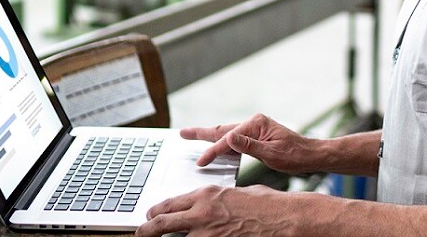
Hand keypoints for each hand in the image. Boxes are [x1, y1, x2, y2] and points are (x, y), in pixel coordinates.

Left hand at [135, 185, 290, 236]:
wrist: (284, 218)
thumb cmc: (267, 205)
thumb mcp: (237, 194)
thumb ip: (218, 199)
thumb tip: (210, 205)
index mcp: (206, 195)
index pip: (169, 204)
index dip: (156, 212)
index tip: (151, 217)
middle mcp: (201, 213)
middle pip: (161, 223)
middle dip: (147, 230)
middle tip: (141, 234)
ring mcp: (206, 234)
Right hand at [183, 114, 315, 174]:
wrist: (310, 155)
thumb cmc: (295, 155)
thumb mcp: (272, 153)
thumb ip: (250, 146)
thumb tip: (229, 137)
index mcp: (257, 124)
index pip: (229, 139)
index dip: (213, 151)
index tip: (201, 162)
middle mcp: (254, 123)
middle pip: (222, 129)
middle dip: (201, 133)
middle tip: (182, 133)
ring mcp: (255, 128)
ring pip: (226, 133)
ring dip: (209, 136)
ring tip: (191, 136)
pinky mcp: (256, 136)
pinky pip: (234, 139)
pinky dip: (221, 142)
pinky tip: (215, 146)